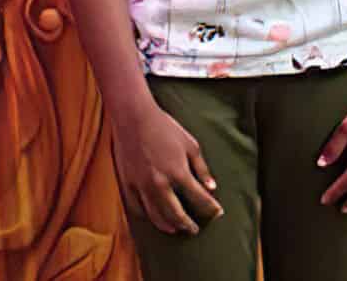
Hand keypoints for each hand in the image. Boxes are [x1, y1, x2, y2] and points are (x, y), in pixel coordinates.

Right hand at [110, 101, 224, 234]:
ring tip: (176, 229)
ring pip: (156, 217)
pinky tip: (155, 217)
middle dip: (188, 225)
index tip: (217, 213)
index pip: (200, 199)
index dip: (211, 208)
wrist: (134, 117)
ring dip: (169, 226)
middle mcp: (160, 183)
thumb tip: (211, 187)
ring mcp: (142, 186)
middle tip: (194, 230)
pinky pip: (137, 209)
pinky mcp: (128, 184)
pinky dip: (148, 217)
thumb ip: (202, 168)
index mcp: (179, 172)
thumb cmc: (165, 127)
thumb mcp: (190, 144)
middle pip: (177, 215)